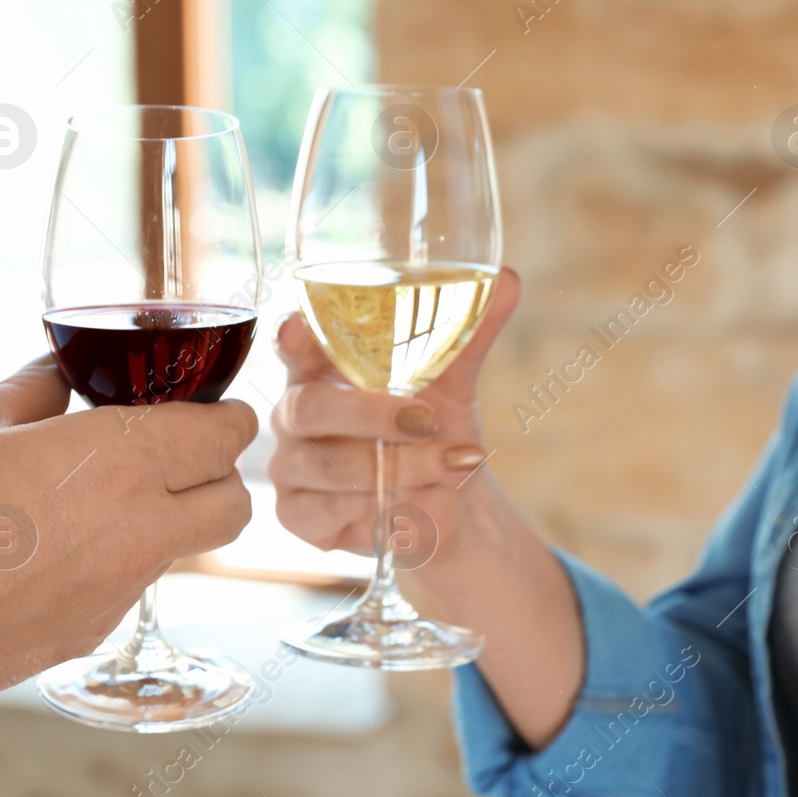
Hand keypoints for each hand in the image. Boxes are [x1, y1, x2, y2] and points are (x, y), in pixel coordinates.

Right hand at [0, 355, 257, 707]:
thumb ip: (30, 391)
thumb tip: (58, 372)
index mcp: (119, 459)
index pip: (226, 435)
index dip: (226, 416)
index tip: (207, 408)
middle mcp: (138, 528)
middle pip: (234, 503)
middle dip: (221, 474)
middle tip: (177, 455)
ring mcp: (119, 591)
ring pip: (187, 549)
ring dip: (172, 520)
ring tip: (104, 499)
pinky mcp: (91, 634)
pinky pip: (130, 588)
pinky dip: (116, 564)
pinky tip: (52, 551)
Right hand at [267, 268, 520, 562]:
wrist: (445, 502)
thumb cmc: (431, 429)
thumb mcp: (451, 381)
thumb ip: (468, 333)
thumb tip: (507, 281)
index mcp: (317, 370)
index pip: (291, 346)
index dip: (291, 338)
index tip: (298, 325)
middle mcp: (293, 414)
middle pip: (308, 408)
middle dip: (372, 415)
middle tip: (428, 420)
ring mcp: (290, 466)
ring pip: (332, 466)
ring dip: (401, 467)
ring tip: (454, 464)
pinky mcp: (298, 515)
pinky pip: (332, 512)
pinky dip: (388, 508)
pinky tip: (424, 503)